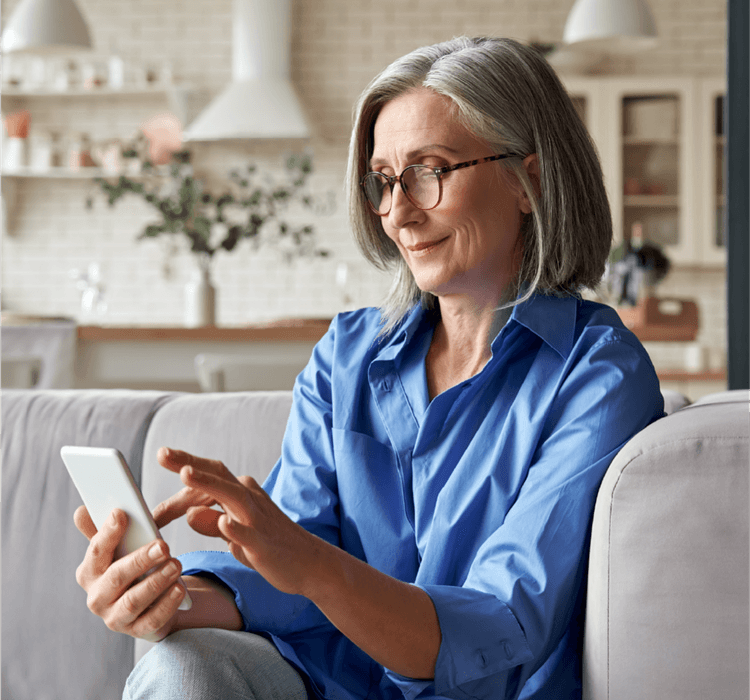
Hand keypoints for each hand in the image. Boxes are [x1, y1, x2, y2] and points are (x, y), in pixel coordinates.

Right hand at [74, 506, 187, 641]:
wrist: (148, 603)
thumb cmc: (131, 567)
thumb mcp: (120, 548)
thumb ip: (104, 531)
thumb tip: (81, 511)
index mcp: (89, 572)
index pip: (96, 552)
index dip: (108, 533)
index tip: (121, 513)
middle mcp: (97, 598)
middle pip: (116, 578)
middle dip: (140, 560)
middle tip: (163, 545)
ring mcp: (115, 618)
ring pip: (133, 601)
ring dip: (156, 582)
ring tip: (176, 565)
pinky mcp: (137, 631)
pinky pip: (152, 620)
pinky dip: (166, 605)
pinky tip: (179, 589)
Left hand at [158, 447, 324, 597]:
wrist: (310, 564)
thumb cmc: (271, 546)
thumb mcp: (235, 533)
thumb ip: (212, 522)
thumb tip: (189, 513)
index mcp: (242, 494)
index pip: (211, 475)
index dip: (185, 466)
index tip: (163, 455)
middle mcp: (250, 500)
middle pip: (218, 476)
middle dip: (190, 463)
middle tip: (163, 453)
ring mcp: (258, 520)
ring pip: (231, 496)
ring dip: (209, 484)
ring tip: (185, 474)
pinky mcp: (264, 544)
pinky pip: (248, 534)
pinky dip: (235, 527)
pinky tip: (222, 522)